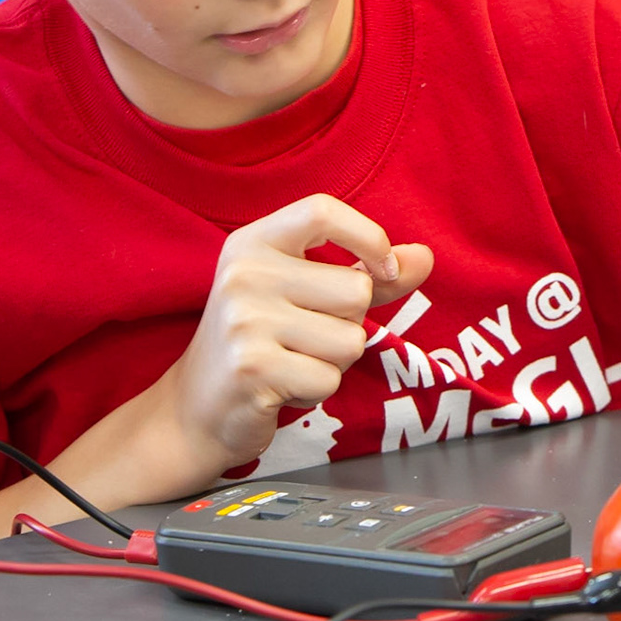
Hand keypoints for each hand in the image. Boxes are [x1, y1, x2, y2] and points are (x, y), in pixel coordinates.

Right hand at [154, 195, 432, 492]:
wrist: (194, 410)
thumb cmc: (261, 342)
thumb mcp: (305, 294)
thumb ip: (367, 274)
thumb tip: (425, 257)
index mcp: (254, 243)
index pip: (322, 210)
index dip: (368, 237)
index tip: (384, 270)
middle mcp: (244, 274)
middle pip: (355, 291)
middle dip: (349, 324)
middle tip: (305, 338)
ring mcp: (245, 321)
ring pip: (350, 341)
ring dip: (335, 362)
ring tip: (293, 361)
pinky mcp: (252, 369)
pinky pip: (329, 379)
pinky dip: (317, 391)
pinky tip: (282, 387)